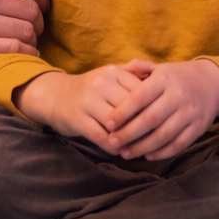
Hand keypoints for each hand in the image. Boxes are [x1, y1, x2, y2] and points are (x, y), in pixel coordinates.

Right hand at [13, 64, 148, 149]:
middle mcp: (101, 84)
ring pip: (117, 124)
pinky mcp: (78, 119)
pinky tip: (119, 150)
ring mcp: (88, 101)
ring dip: (128, 138)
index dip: (153, 107)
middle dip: (143, 125)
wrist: (55, 95)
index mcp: (113, 71)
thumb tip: (156, 68)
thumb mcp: (110, 74)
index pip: (141, 90)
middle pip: (131, 108)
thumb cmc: (91, 87)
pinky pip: (100, 136)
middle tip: (155, 138)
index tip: (163, 120)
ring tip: (139, 148)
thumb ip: (133, 71)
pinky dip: (112, 146)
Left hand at [101, 59, 218, 160]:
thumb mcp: (159, 69)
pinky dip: (162, 152)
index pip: (140, 96)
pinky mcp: (198, 127)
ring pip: (164, 135)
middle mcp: (178, 95)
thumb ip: (137, 71)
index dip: (122, 112)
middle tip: (113, 142)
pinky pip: (179, 144)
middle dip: (129, 133)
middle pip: (150, 119)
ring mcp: (190, 113)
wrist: (211, 84)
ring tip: (125, 153)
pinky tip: (147, 155)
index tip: (108, 123)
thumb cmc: (176, 78)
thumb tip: (116, 72)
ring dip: (142, 147)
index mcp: (165, 79)